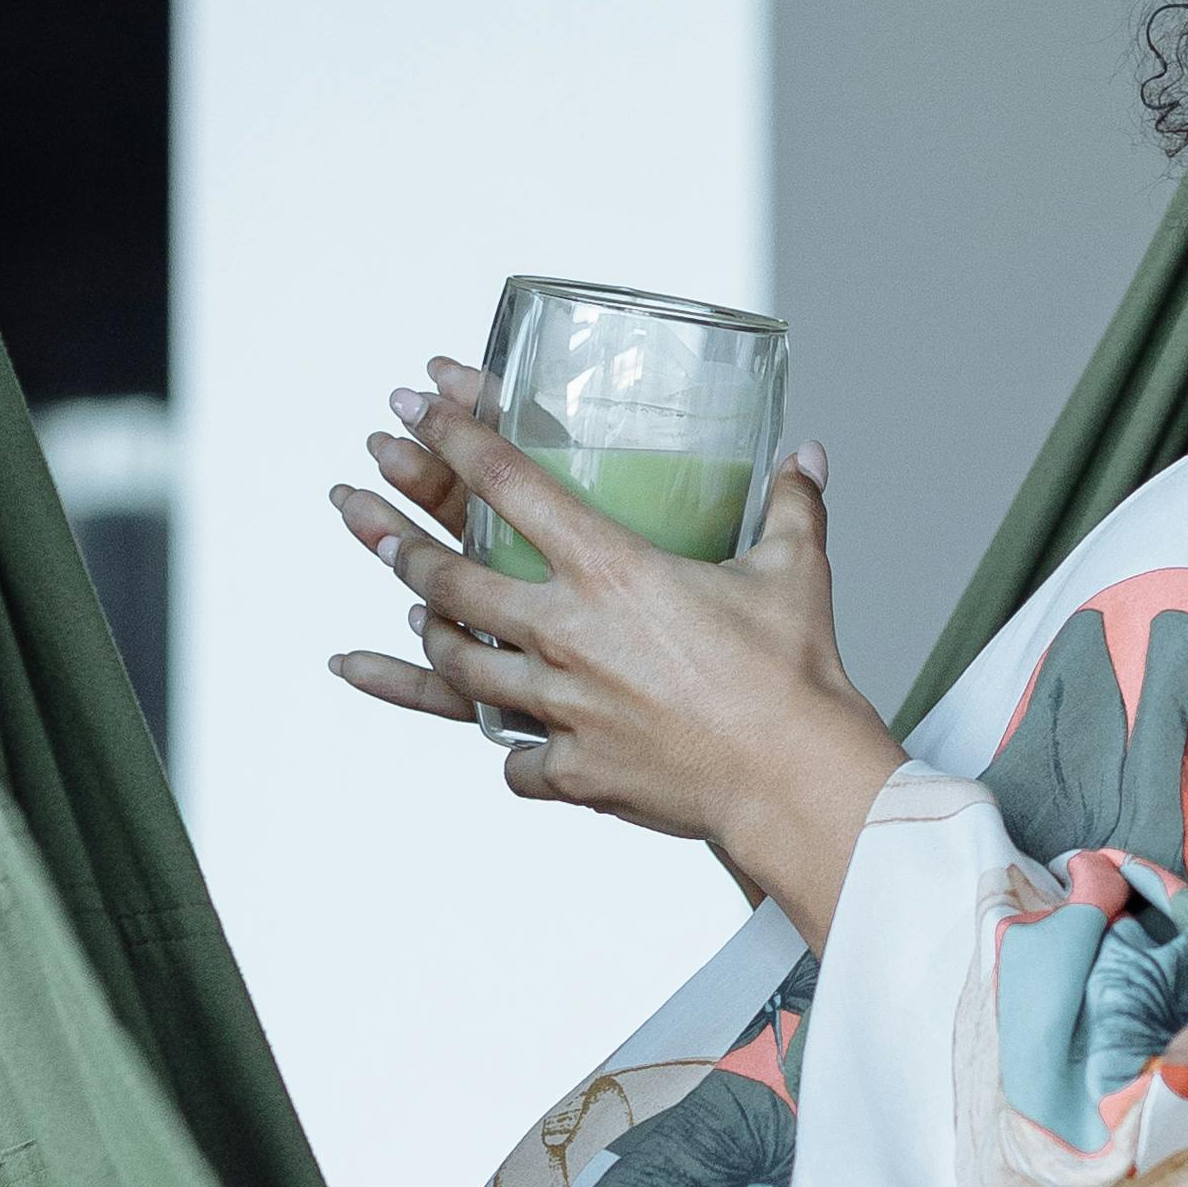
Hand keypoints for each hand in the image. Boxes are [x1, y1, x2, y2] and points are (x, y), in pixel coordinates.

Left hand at [329, 360, 907, 940]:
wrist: (791, 778)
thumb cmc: (791, 678)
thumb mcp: (794, 573)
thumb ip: (791, 507)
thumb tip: (806, 458)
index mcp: (611, 571)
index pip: (509, 484)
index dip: (455, 436)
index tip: (420, 408)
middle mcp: (568, 633)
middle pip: (453, 582)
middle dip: (405, 547)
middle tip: (380, 528)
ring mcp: (560, 706)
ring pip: (462, 669)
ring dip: (434, 640)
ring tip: (419, 622)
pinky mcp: (571, 770)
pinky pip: (514, 760)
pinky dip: (511, 751)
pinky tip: (510, 748)